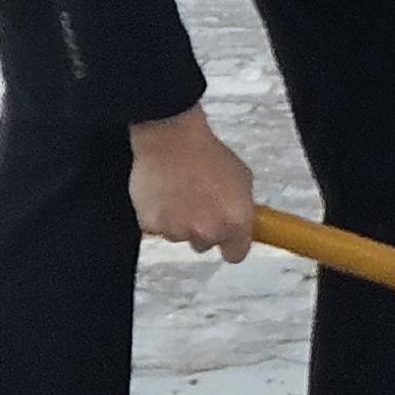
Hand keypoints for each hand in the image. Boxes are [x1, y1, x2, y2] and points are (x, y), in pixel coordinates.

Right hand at [129, 107, 255, 262]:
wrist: (172, 140)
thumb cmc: (207, 154)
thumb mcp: (242, 179)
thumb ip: (241, 207)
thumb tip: (242, 220)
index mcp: (235, 222)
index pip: (237, 254)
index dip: (232, 245)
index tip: (230, 239)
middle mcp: (207, 232)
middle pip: (206, 244)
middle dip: (204, 228)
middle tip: (201, 204)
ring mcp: (178, 231)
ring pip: (180, 235)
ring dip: (180, 220)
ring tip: (181, 191)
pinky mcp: (152, 227)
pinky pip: (158, 227)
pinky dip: (159, 215)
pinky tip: (164, 193)